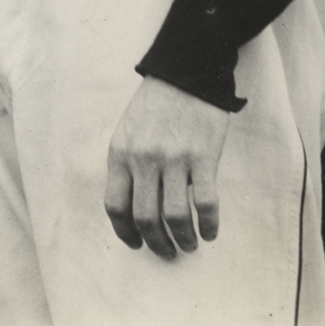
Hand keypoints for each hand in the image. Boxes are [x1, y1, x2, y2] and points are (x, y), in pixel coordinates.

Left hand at [104, 76, 228, 259]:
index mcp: (121, 153)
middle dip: (156, 244)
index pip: (115, 205)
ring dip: (183, 240)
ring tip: (189, 245)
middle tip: (167, 252)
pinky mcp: (203, 158)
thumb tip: (132, 208)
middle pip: (145, 218)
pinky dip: (208, 226)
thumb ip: (127, 165)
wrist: (186, 74)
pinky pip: (205, 204)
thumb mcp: (127, 132)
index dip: (125, 232)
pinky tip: (209, 232)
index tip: (136, 243)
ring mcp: (174, 159)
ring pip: (175, 217)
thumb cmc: (155, 105)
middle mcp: (144, 158)